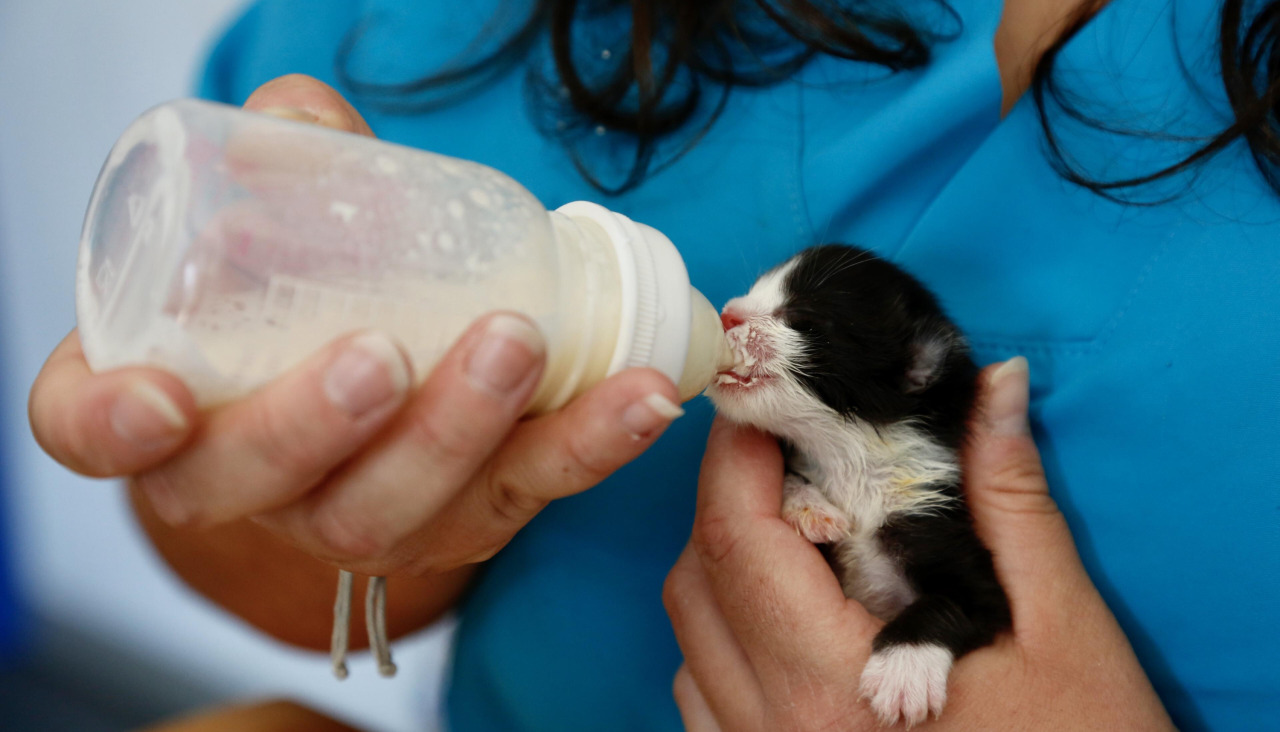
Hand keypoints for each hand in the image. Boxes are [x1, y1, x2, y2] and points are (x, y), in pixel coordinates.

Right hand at [29, 74, 682, 577]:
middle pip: (257, 485)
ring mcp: (353, 514)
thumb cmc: (299, 301)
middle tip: (381, 355)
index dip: (108, 428)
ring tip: (518, 344)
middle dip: (317, 426)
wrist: (374, 389)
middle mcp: (245, 482)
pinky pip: (519, 497)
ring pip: (390, 510)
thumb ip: (281, 170)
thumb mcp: (267, 229)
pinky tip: (641, 398)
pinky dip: (586, 446)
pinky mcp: (461, 519)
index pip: (92, 431)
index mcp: (161, 407)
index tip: (150, 403)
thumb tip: (303, 119)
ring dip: (459, 433)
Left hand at [663, 358, 1174, 730]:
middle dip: (728, 498)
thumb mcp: (1061, 626)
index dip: (736, 454)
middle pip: (697, 582)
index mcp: (836, 687)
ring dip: (723, 567)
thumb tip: (993, 385)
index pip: (738, 541)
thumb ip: (1008, 500)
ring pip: (691, 638)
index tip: (766, 402)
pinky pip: (704, 694)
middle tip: (786, 451)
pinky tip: (788, 612)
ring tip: (797, 529)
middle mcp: (779, 731)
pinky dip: (724, 634)